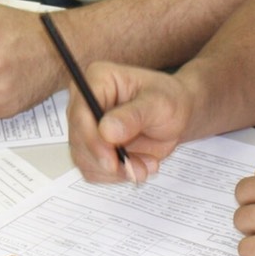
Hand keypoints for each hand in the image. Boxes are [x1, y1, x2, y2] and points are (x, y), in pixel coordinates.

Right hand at [66, 61, 192, 182]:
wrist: (176, 116)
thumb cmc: (169, 100)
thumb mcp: (159, 103)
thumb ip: (133, 116)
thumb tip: (106, 131)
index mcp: (97, 79)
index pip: (80, 112)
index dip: (91, 139)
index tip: (111, 161)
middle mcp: (85, 103)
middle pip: (78, 139)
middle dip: (107, 161)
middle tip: (138, 169)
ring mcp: (86, 127)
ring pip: (84, 159)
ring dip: (115, 171)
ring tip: (145, 166)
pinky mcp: (92, 147)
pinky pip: (93, 170)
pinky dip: (116, 176)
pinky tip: (139, 165)